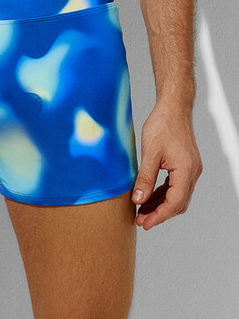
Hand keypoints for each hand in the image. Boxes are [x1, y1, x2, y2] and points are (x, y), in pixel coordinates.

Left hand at [132, 101, 202, 229]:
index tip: (144, 223)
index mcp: (186, 171)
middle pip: (178, 203)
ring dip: (161, 204)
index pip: (174, 203)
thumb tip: (138, 200)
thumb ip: (145, 178)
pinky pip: (176, 185)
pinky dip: (164, 193)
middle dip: (159, 213)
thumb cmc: (163, 125)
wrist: (173, 107)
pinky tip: (150, 195)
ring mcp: (190, 169)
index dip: (158, 216)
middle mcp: (192, 172)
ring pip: (178, 195)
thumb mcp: (150, 153)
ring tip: (142, 210)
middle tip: (141, 220)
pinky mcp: (185, 164)